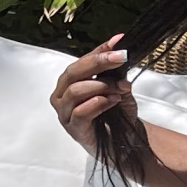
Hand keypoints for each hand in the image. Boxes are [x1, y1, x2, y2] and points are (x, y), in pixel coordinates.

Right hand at [51, 37, 134, 154]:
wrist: (124, 143)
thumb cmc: (116, 115)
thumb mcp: (118, 87)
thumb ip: (115, 69)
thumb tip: (118, 45)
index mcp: (69, 82)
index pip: (82, 61)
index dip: (99, 50)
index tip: (118, 43)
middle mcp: (61, 95)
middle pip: (73, 73)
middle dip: (98, 63)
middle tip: (120, 58)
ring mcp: (64, 113)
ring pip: (75, 91)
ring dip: (101, 86)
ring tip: (120, 88)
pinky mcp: (73, 129)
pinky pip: (80, 112)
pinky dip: (98, 103)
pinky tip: (113, 101)